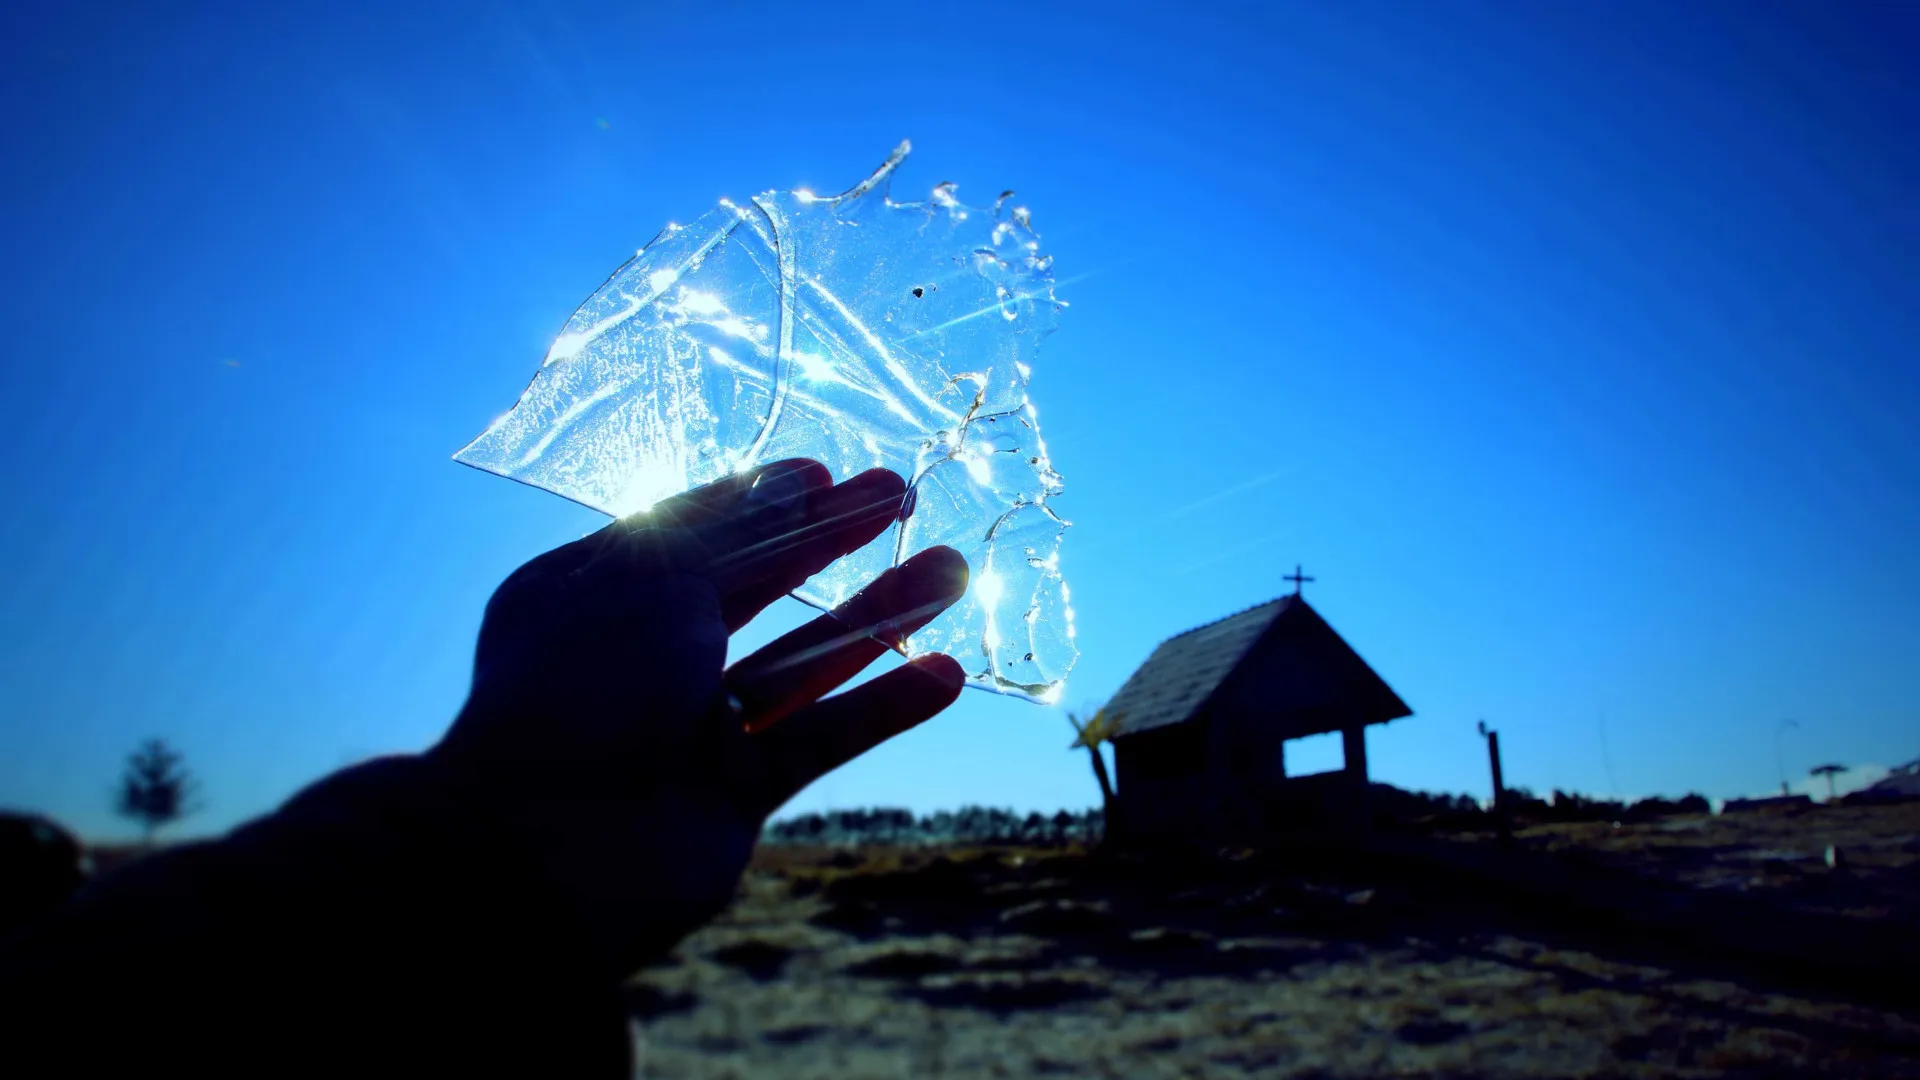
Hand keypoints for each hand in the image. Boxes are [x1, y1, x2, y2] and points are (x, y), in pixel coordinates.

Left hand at [430, 460, 967, 976]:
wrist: (547, 849)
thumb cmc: (579, 689)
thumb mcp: (652, 580)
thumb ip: (734, 532)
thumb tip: (795, 480)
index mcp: (596, 592)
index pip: (692, 529)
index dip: (761, 499)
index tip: (826, 470)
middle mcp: (643, 653)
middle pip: (757, 585)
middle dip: (830, 539)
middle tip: (903, 494)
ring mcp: (691, 724)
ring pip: (800, 660)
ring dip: (876, 617)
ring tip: (951, 570)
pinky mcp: (735, 790)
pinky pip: (819, 737)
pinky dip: (880, 707)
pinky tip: (945, 674)